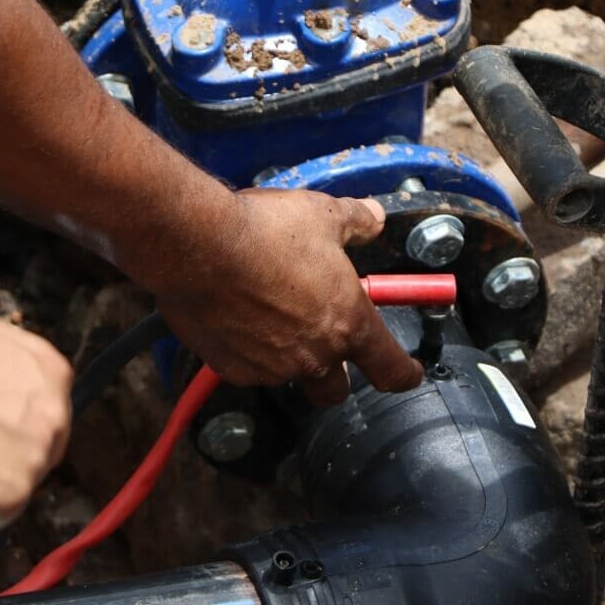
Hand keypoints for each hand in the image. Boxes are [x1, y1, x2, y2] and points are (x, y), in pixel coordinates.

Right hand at [156, 188, 423, 405]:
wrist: (198, 248)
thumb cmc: (264, 231)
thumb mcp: (323, 215)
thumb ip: (356, 221)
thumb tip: (373, 218)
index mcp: (348, 323)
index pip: (389, 368)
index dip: (403, 374)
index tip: (406, 374)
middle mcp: (314, 355)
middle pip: (335, 390)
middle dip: (335, 375)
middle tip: (325, 343)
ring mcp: (271, 368)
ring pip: (288, 376)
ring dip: (288, 356)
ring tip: (270, 313)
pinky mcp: (232, 369)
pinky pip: (249, 369)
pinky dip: (250, 351)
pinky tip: (238, 317)